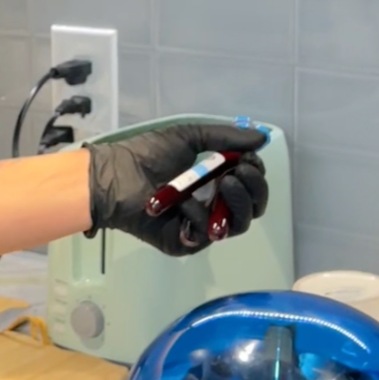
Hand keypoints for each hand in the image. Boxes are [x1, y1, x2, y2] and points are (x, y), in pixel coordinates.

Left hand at [83, 123, 268, 256]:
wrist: (115, 174)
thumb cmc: (148, 154)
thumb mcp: (188, 136)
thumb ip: (225, 137)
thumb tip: (263, 137)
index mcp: (213, 181)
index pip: (248, 185)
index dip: (255, 174)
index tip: (250, 158)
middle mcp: (211, 205)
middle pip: (250, 208)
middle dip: (255, 189)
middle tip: (244, 171)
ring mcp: (200, 226)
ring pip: (238, 224)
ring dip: (239, 202)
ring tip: (228, 181)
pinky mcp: (186, 243)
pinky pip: (207, 233)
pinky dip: (200, 214)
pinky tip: (185, 202)